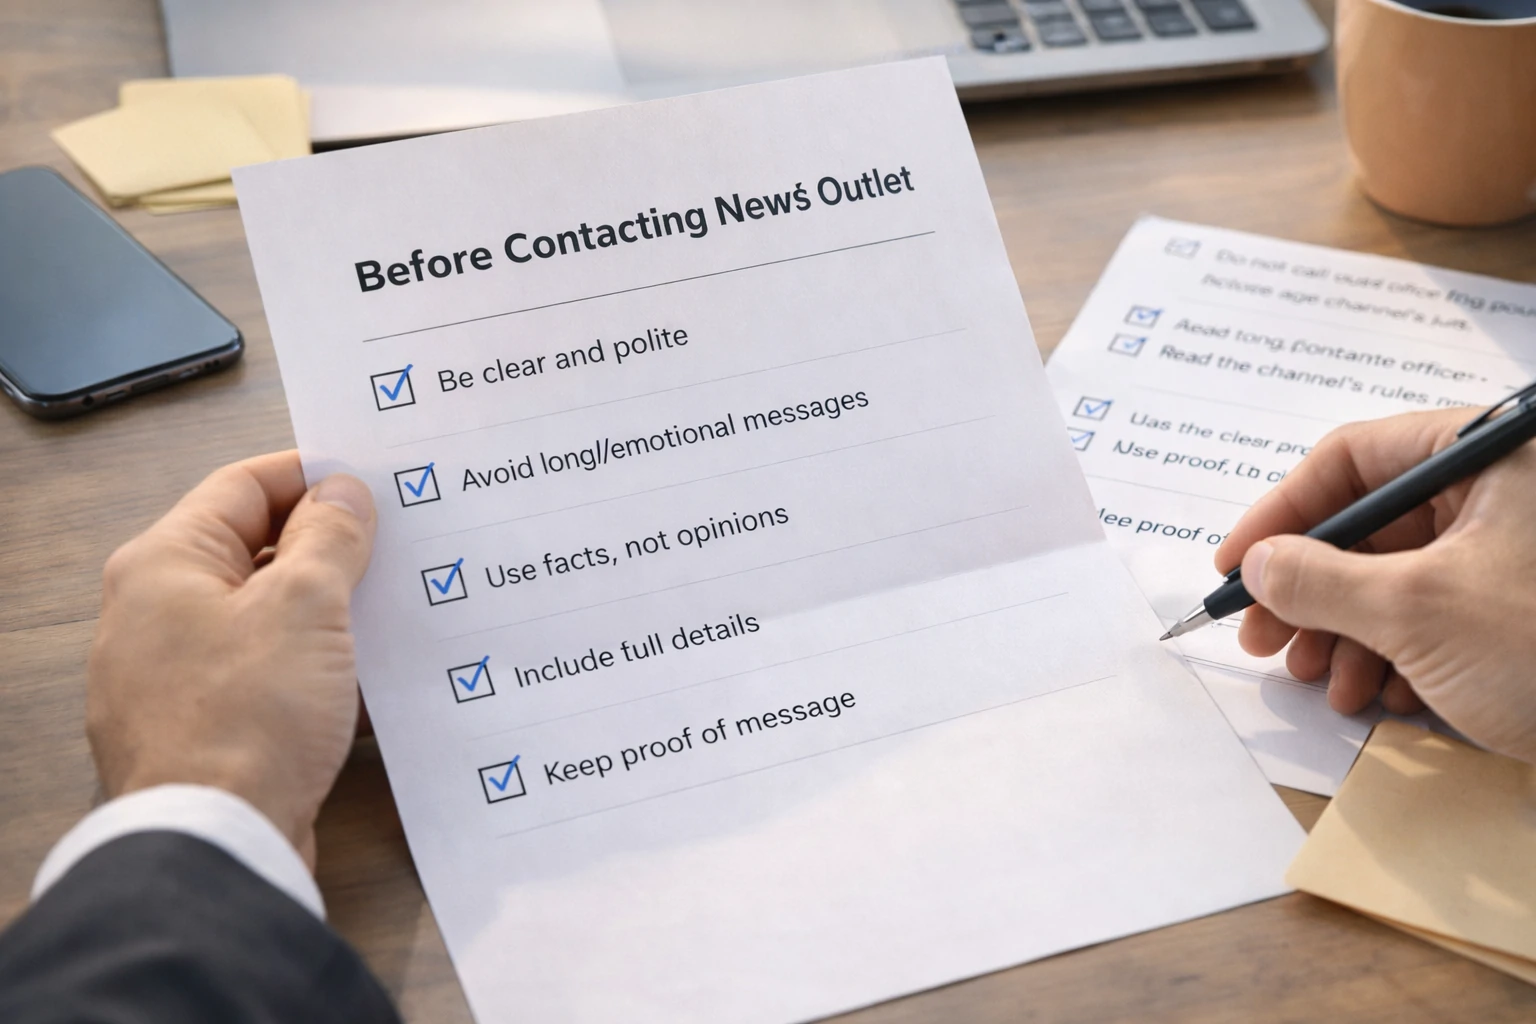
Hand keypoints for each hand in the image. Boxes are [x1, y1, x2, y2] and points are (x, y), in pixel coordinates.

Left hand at [87, 451, 376, 865]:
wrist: (217, 844)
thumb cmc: (245, 722)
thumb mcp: (304, 606)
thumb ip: (329, 538)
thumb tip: (342, 493)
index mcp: (164, 565)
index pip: (244, 485)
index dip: (312, 476)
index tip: (372, 482)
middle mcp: (155, 614)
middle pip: (252, 551)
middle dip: (327, 547)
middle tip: (395, 544)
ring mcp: (175, 676)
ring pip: (264, 617)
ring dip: (327, 611)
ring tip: (392, 608)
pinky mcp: (205, 729)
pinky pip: (267, 675)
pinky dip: (314, 666)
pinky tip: (366, 676)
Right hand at [1215, 407, 1535, 762]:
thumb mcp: (1419, 612)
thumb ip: (1321, 581)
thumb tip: (1260, 566)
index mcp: (1493, 456)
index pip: (1356, 457)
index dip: (1283, 512)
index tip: (1237, 564)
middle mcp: (1506, 493)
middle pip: (1371, 523)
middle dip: (1310, 590)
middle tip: (1263, 641)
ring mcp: (1516, 553)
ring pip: (1397, 575)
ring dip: (1345, 633)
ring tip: (1323, 683)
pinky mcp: (1523, 609)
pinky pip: (1436, 612)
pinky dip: (1395, 654)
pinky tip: (1380, 697)